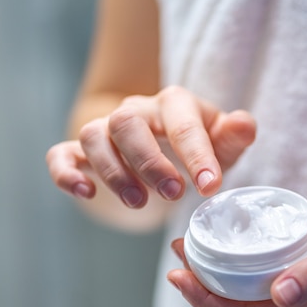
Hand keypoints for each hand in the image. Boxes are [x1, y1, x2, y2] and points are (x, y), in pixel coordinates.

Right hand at [46, 86, 255, 206]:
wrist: (163, 147)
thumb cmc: (198, 147)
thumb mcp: (222, 144)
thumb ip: (233, 136)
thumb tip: (246, 125)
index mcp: (174, 104)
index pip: (182, 124)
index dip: (197, 156)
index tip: (210, 187)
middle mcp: (136, 111)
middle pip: (127, 122)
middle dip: (149, 161)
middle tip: (173, 194)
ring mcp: (106, 129)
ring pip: (94, 136)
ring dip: (113, 172)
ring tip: (139, 202)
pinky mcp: (82, 151)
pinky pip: (61, 153)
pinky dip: (66, 172)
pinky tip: (86, 193)